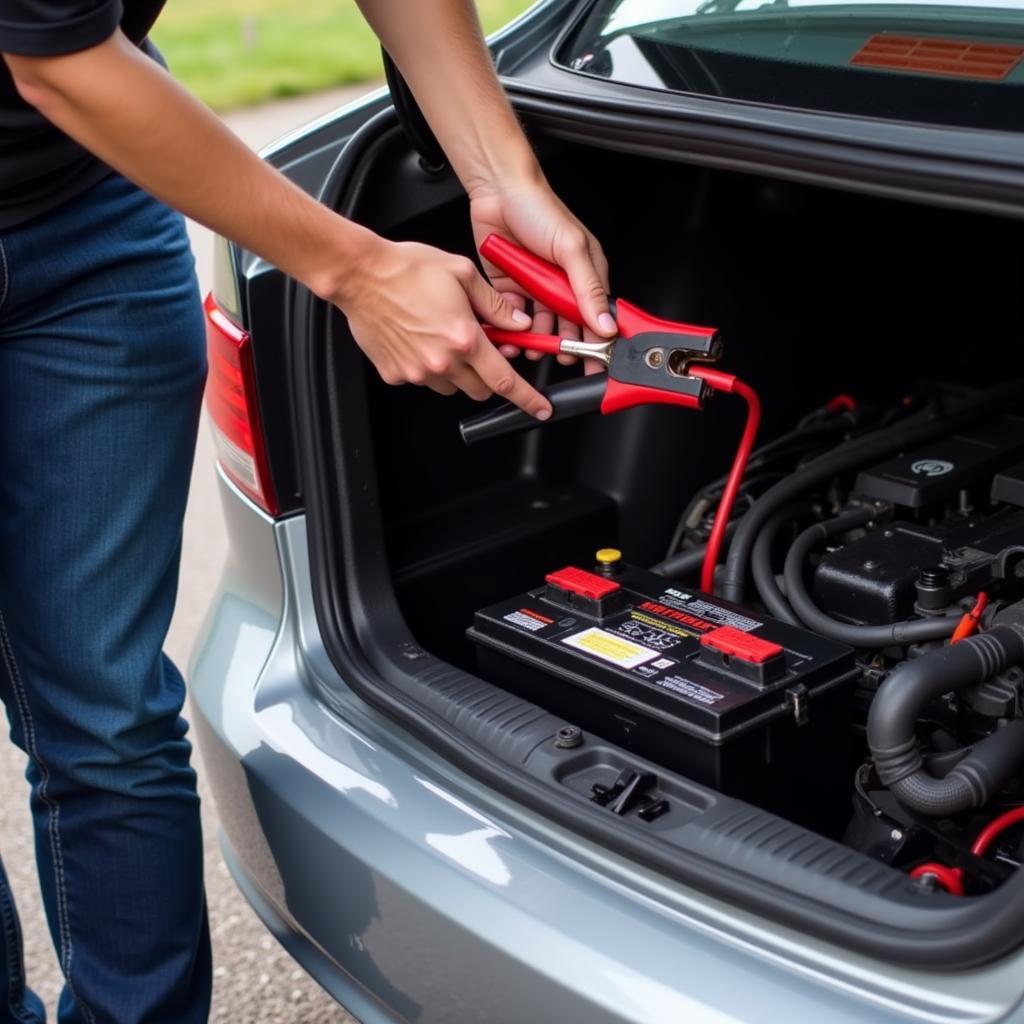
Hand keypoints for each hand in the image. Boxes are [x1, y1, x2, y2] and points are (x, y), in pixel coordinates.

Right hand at [332, 236, 550, 418]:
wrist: (358, 275)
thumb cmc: (406, 269)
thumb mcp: (463, 274)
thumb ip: (495, 305)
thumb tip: (518, 324)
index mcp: (464, 339)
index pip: (506, 380)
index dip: (527, 398)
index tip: (540, 409)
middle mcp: (442, 362)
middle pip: (481, 390)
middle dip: (488, 376)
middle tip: (479, 349)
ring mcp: (417, 372)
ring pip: (451, 387)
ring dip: (456, 371)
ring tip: (441, 337)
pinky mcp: (395, 375)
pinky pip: (421, 380)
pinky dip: (426, 366)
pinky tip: (418, 339)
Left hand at [469, 177, 613, 373]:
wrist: (497, 191)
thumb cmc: (539, 208)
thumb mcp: (571, 248)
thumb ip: (587, 288)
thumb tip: (605, 323)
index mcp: (585, 275)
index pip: (596, 317)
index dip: (597, 341)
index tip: (596, 363)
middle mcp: (561, 285)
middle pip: (568, 328)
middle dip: (564, 348)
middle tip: (561, 360)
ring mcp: (536, 288)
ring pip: (540, 328)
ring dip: (536, 343)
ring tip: (531, 350)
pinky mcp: (511, 289)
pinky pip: (512, 318)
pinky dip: (511, 331)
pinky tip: (510, 338)